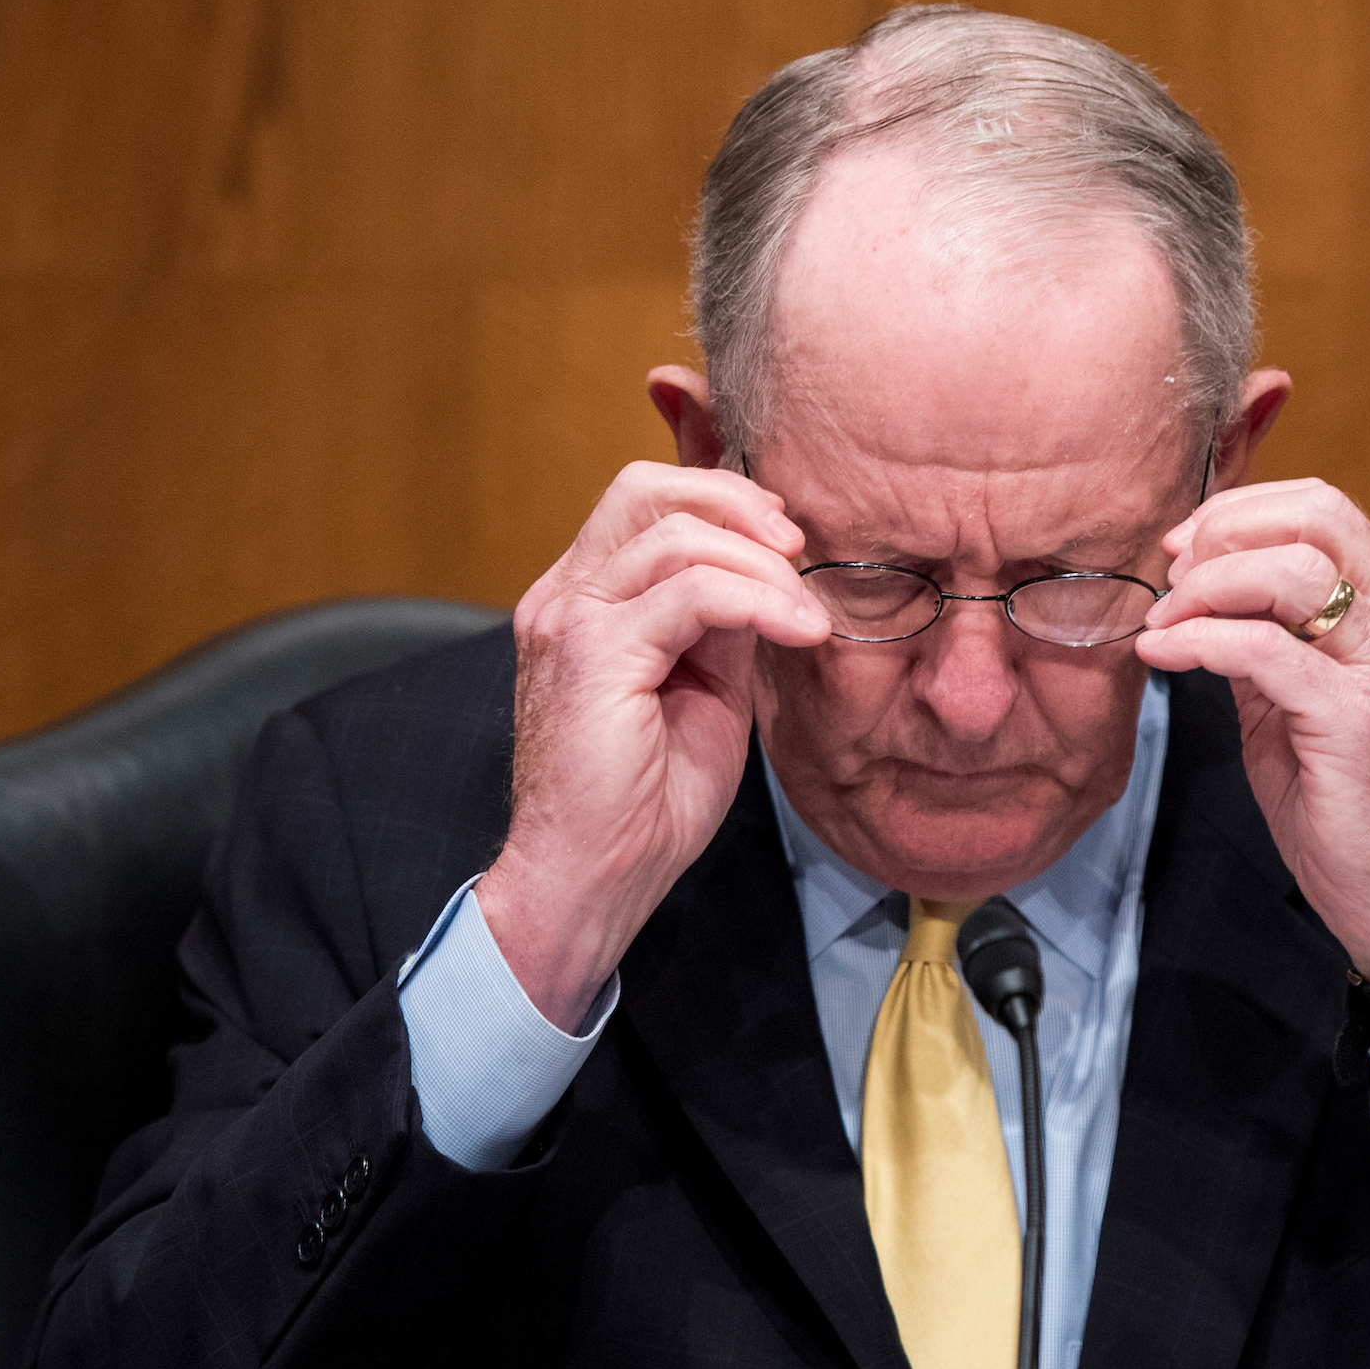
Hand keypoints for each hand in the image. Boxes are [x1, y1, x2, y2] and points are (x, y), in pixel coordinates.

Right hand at [479, 462, 829, 1027]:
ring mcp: (570, 619)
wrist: (592, 881)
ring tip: (806, 617)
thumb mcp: (704, 694)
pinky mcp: (592, 651)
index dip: (724, 504)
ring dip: (762, 566)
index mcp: (582, 603)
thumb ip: (724, 627)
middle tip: (797, 547)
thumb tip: (773, 577)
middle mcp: (564, 597)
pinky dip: (759, 601)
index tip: (787, 544)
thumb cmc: (641, 807)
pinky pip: (692, 591)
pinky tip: (797, 632)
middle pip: (645, 487)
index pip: (644, 503)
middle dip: (736, 501)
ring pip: (676, 532)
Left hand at [1134, 478, 1369, 990]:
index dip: (1242, 513)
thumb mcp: (1298, 704)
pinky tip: (1164, 653)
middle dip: (1224, 531)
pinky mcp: (1358, 718)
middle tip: (1171, 575)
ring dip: (1208, 585)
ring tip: (1165, 618)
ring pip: (1291, 573)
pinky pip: (1264, 650)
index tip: (1182, 548)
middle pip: (1317, 516)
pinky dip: (1200, 640)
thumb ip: (1264, 642)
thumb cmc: (1349, 807)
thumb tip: (1199, 597)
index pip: (1325, 511)